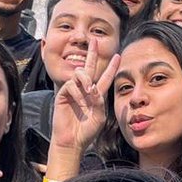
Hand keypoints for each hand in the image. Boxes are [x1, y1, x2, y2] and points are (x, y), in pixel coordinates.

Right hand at [48, 37, 120, 154]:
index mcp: (96, 95)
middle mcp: (84, 90)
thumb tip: (95, 90)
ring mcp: (73, 92)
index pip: (105, 77)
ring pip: (79, 73)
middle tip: (94, 40)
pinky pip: (71, 86)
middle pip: (89, 67)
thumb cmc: (87, 131)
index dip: (111, 67)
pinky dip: (77, 93)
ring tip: (89, 90)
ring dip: (86, 79)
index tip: (118, 56)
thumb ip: (101, 103)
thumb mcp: (100, 117)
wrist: (73, 141)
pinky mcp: (63, 95)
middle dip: (92, 53)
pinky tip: (80, 102)